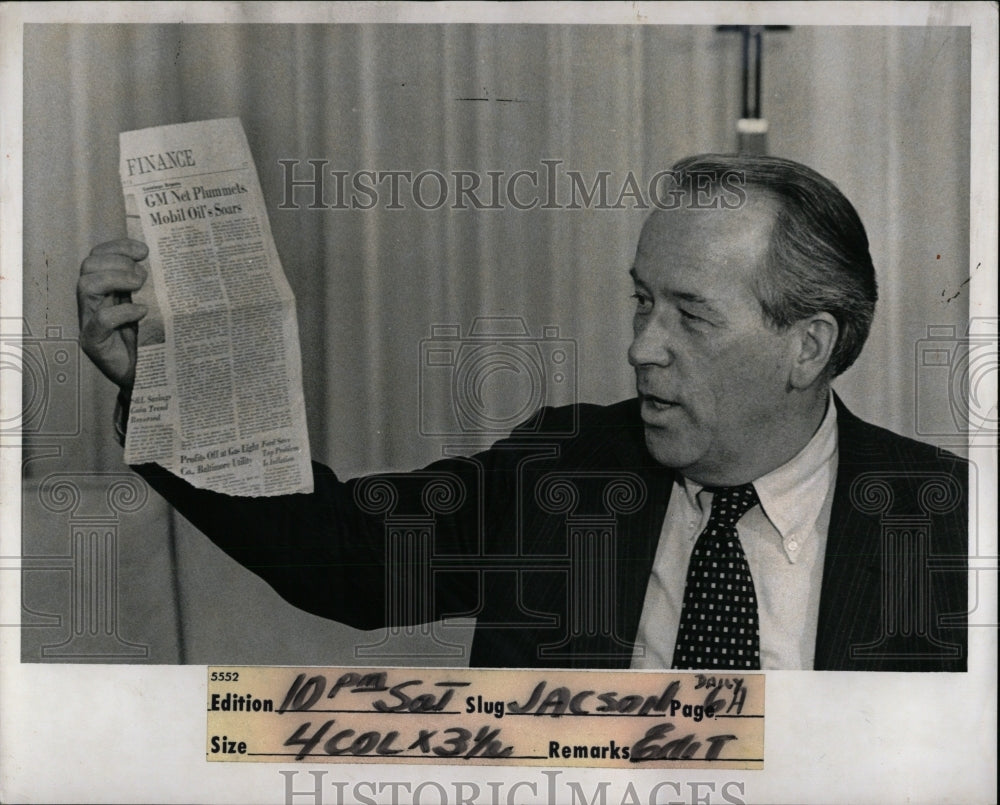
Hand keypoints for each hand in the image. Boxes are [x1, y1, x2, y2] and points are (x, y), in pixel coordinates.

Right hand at [77, 239, 148, 392]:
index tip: (145, 251)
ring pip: (86, 286)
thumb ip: (153, 286)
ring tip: (140, 286)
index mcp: (107, 289)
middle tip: (142, 275)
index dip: (119, 247)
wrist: (150, 376)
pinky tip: (142, 312)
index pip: (100, 256)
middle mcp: (94, 302)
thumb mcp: (155, 306)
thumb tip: (168, 261)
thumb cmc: (154, 339)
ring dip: (115, 279)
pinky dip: (122, 311)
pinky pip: (100, 319)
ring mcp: (90, 321)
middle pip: (89, 265)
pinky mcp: (93, 342)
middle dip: (117, 261)